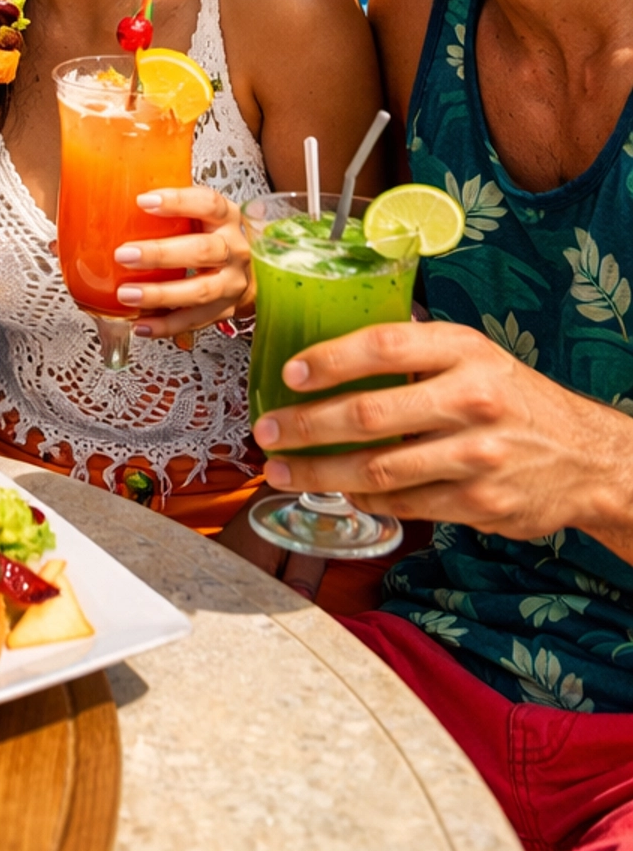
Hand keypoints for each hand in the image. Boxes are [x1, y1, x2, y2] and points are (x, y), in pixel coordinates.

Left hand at [109, 187, 250, 343]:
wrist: (255, 272)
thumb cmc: (215, 236)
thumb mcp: (202, 214)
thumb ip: (171, 207)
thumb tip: (117, 192)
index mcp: (226, 218)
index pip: (208, 204)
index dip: (178, 202)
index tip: (143, 201)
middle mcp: (234, 249)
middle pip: (203, 251)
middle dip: (160, 255)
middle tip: (125, 255)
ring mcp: (232, 283)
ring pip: (200, 291)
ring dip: (160, 294)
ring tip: (127, 294)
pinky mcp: (225, 310)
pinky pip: (195, 321)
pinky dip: (166, 325)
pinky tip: (141, 324)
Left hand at [252, 319, 632, 550]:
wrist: (584, 458)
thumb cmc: (512, 398)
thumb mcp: (474, 355)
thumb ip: (414, 353)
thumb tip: (333, 348)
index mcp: (464, 351)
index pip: (383, 347)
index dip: (330, 359)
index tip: (290, 372)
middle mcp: (471, 400)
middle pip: (369, 413)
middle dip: (305, 425)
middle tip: (266, 430)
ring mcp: (476, 456)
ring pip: (378, 468)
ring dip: (319, 471)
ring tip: (282, 470)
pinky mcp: (479, 503)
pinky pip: (404, 503)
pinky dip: (364, 498)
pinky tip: (338, 490)